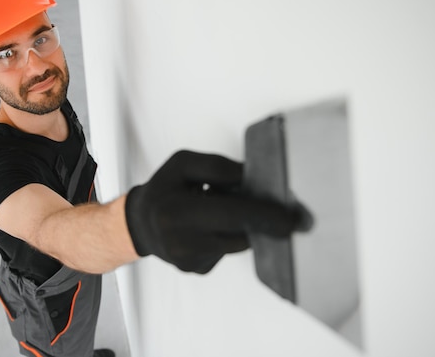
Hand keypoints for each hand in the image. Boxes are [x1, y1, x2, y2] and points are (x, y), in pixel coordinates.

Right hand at [125, 150, 305, 273]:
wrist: (141, 223)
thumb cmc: (164, 189)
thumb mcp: (183, 163)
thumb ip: (218, 167)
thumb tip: (253, 178)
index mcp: (177, 211)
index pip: (232, 213)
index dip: (265, 215)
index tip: (293, 219)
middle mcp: (181, 243)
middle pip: (240, 235)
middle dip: (265, 225)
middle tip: (291, 220)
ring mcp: (189, 261)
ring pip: (236, 244)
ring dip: (241, 227)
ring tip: (224, 211)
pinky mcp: (195, 270)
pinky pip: (225, 252)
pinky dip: (227, 237)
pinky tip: (213, 227)